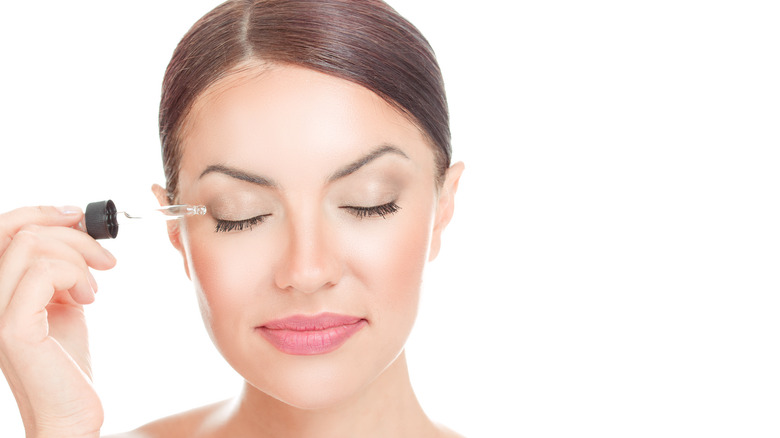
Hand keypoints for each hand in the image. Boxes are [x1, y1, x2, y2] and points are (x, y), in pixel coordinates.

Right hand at [0, 206, 115, 437]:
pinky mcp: (12, 329)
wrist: (71, 411)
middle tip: (105, 260)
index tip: (79, 216)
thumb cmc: (66, 361)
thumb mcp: (60, 301)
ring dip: (78, 260)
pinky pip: (41, 273)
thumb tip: (73, 228)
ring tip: (93, 289)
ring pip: (31, 245)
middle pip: (19, 231)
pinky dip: (75, 276)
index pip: (1, 229)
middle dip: (73, 236)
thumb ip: (56, 269)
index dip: (40, 212)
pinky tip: (87, 300)